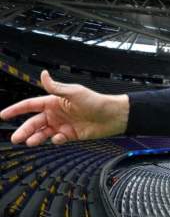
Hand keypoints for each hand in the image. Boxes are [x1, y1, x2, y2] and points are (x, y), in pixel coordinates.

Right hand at [0, 70, 129, 145]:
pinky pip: (57, 139)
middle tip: (15, 138)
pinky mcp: (70, 135)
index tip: (2, 115)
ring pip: (43, 133)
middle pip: (34, 122)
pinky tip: (57, 138)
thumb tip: (42, 74)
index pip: (29, 105)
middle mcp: (56, 113)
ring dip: (35, 138)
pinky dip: (54, 140)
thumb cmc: (95, 101)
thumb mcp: (74, 92)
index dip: (15, 110)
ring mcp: (62, 125)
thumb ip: (55, 87)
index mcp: (53, 101)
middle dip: (23, 130)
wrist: (113, 116)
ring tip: (29, 142)